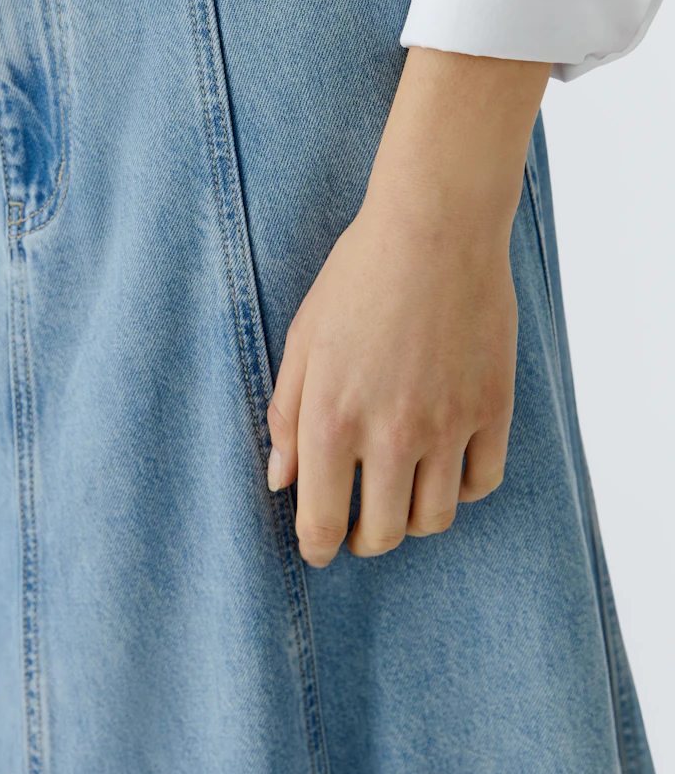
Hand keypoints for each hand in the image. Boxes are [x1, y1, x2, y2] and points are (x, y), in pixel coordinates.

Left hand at [266, 47, 550, 566]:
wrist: (436, 227)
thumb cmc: (357, 277)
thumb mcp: (303, 340)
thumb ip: (287, 417)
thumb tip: (280, 481)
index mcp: (333, 419)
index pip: (323, 523)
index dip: (317, 546)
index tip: (318, 545)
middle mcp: (392, 433)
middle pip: (384, 533)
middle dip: (365, 537)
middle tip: (360, 522)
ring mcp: (449, 424)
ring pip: (435, 518)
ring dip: (413, 518)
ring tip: (401, 493)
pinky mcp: (493, 408)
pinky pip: (482, 482)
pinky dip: (462, 487)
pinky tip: (445, 466)